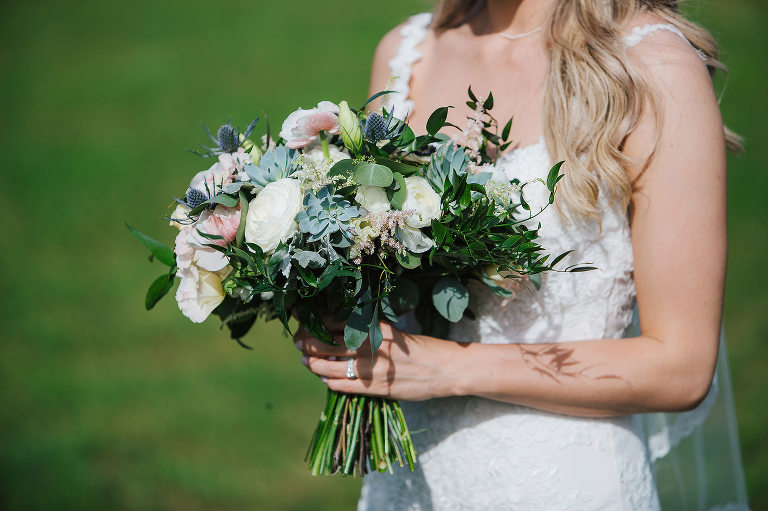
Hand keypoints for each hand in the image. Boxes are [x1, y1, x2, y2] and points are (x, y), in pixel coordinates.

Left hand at [293, 321, 463, 400]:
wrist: (445, 369)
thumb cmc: (419, 348)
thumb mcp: (393, 332)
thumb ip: (368, 332)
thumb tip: (337, 330)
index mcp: (376, 328)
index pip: (336, 322)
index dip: (315, 321)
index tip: (303, 319)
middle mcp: (372, 346)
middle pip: (328, 343)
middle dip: (308, 342)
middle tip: (298, 342)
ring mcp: (373, 369)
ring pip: (331, 366)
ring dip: (314, 364)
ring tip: (307, 361)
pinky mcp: (377, 388)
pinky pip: (344, 386)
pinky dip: (330, 382)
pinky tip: (325, 378)